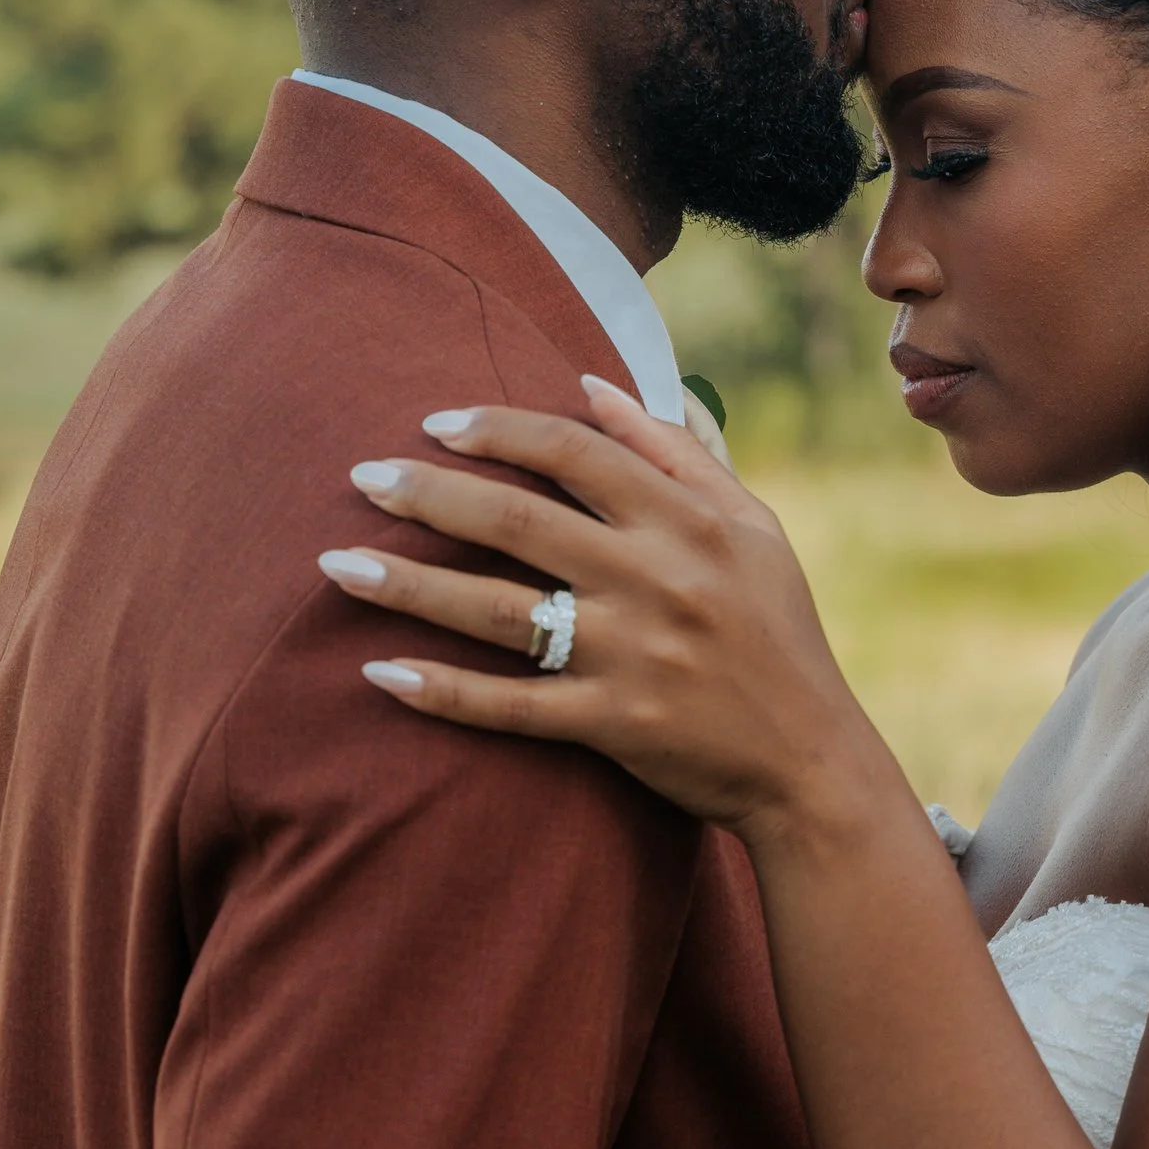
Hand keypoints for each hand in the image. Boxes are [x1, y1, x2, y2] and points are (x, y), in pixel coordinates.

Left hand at [317, 384, 890, 836]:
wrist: (812, 762)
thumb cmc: (778, 634)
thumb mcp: (754, 529)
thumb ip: (680, 453)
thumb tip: (597, 385)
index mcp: (688, 521)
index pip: (575, 451)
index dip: (498, 428)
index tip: (435, 422)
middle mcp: (655, 579)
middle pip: (517, 519)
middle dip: (427, 493)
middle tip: (358, 478)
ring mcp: (632, 655)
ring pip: (498, 610)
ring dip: (408, 586)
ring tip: (336, 567)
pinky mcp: (614, 725)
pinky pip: (511, 705)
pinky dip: (443, 691)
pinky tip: (381, 673)